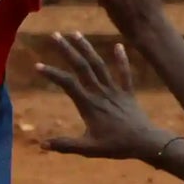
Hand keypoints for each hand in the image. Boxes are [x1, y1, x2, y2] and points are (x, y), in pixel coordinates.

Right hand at [38, 32, 172, 163]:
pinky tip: (118, 45)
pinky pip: (124, 73)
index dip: (52, 73)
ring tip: (75, 33)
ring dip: (87, 48)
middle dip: (67, 50)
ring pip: (99, 65)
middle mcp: (100, 93)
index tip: (38, 66)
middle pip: (82, 67)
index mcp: (89, 105)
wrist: (145, 143)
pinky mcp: (127, 92)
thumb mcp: (88, 149)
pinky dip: (121, 59)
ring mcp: (115, 90)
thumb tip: (43, 145)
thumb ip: (66, 145)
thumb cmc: (116, 147)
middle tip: (55, 35)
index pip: (68, 84)